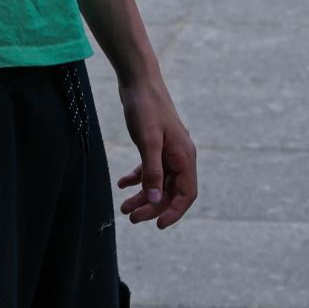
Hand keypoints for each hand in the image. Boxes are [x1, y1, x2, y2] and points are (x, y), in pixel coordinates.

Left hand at [117, 76, 196, 229]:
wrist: (139, 81)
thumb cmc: (146, 108)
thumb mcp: (148, 141)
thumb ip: (152, 172)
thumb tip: (153, 200)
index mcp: (185, 157)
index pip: (186, 194)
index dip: (174, 212)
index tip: (157, 225)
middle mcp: (180, 156)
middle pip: (170, 191)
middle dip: (151, 207)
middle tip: (130, 217)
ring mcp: (168, 151)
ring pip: (158, 182)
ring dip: (142, 196)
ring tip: (123, 208)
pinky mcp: (156, 145)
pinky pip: (150, 169)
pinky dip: (137, 178)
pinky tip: (122, 184)